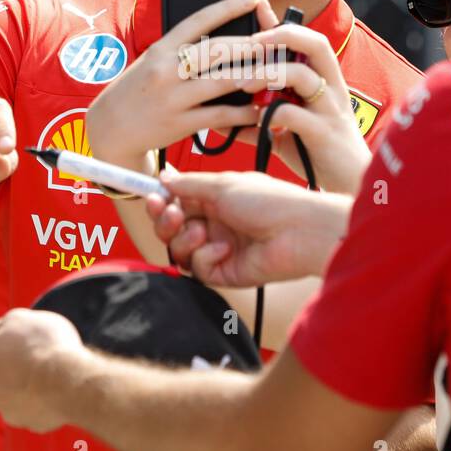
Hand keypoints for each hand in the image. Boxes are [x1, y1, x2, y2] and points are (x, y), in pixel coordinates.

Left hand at [0, 308, 85, 432]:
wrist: (71, 380)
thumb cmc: (43, 345)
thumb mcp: (16, 319)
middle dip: (3, 369)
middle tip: (26, 353)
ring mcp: (9, 412)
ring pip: (11, 396)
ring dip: (22, 385)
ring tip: (46, 371)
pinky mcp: (32, 424)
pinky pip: (34, 408)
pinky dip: (41, 399)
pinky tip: (55, 386)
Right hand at [86, 0, 277, 168]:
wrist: (110, 128)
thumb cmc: (137, 90)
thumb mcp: (152, 60)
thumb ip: (181, 49)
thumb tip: (222, 39)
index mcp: (162, 48)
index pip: (199, 20)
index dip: (230, 6)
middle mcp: (167, 69)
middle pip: (217, 50)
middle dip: (251, 46)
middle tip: (274, 44)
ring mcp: (174, 97)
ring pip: (223, 81)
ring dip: (254, 77)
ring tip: (275, 73)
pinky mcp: (180, 123)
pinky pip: (219, 116)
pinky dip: (242, 112)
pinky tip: (258, 109)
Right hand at [144, 170, 349, 286]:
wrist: (299, 231)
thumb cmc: (269, 201)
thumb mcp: (224, 185)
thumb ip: (190, 184)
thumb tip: (164, 177)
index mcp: (215, 200)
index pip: (177, 201)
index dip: (161, 201)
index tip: (151, 197)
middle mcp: (215, 224)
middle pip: (172, 228)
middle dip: (165, 221)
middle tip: (171, 214)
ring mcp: (220, 249)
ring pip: (180, 250)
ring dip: (183, 239)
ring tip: (201, 231)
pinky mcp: (226, 273)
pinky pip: (199, 268)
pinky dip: (206, 256)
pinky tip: (225, 248)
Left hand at [230, 22, 370, 194]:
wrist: (350, 187)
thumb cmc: (317, 153)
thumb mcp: (288, 131)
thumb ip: (260, 119)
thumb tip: (221, 118)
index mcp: (324, 81)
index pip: (306, 40)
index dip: (280, 25)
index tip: (255, 14)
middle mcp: (331, 89)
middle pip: (313, 44)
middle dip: (279, 37)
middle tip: (249, 43)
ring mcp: (330, 109)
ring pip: (300, 75)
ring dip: (267, 75)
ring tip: (243, 84)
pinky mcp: (324, 133)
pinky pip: (294, 115)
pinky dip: (270, 115)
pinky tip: (256, 120)